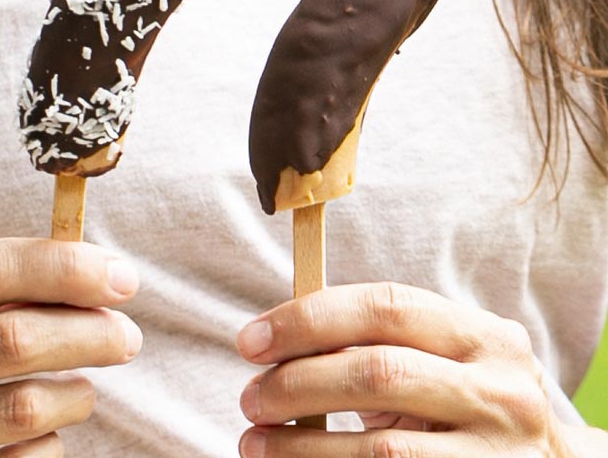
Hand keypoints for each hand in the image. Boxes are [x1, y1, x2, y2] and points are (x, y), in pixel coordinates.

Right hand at [0, 238, 141, 456]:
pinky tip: (44, 430)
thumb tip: (88, 274)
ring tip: (85, 387)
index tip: (121, 278)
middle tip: (126, 336)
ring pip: (20, 409)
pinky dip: (46, 444)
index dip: (64, 268)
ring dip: (76, 394)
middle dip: (89, 333)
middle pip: (11, 339)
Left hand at [235, 282, 576, 456]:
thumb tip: (278, 345)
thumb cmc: (464, 404)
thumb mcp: (438, 362)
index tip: (251, 341)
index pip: (385, 307)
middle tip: (249, 398)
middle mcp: (501, 390)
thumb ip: (378, 344)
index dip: (308, 320)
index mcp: (484, 336)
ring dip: (300, 447)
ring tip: (256, 442)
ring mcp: (496, 453)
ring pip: (380, 450)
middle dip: (296, 383)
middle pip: (377, 372)